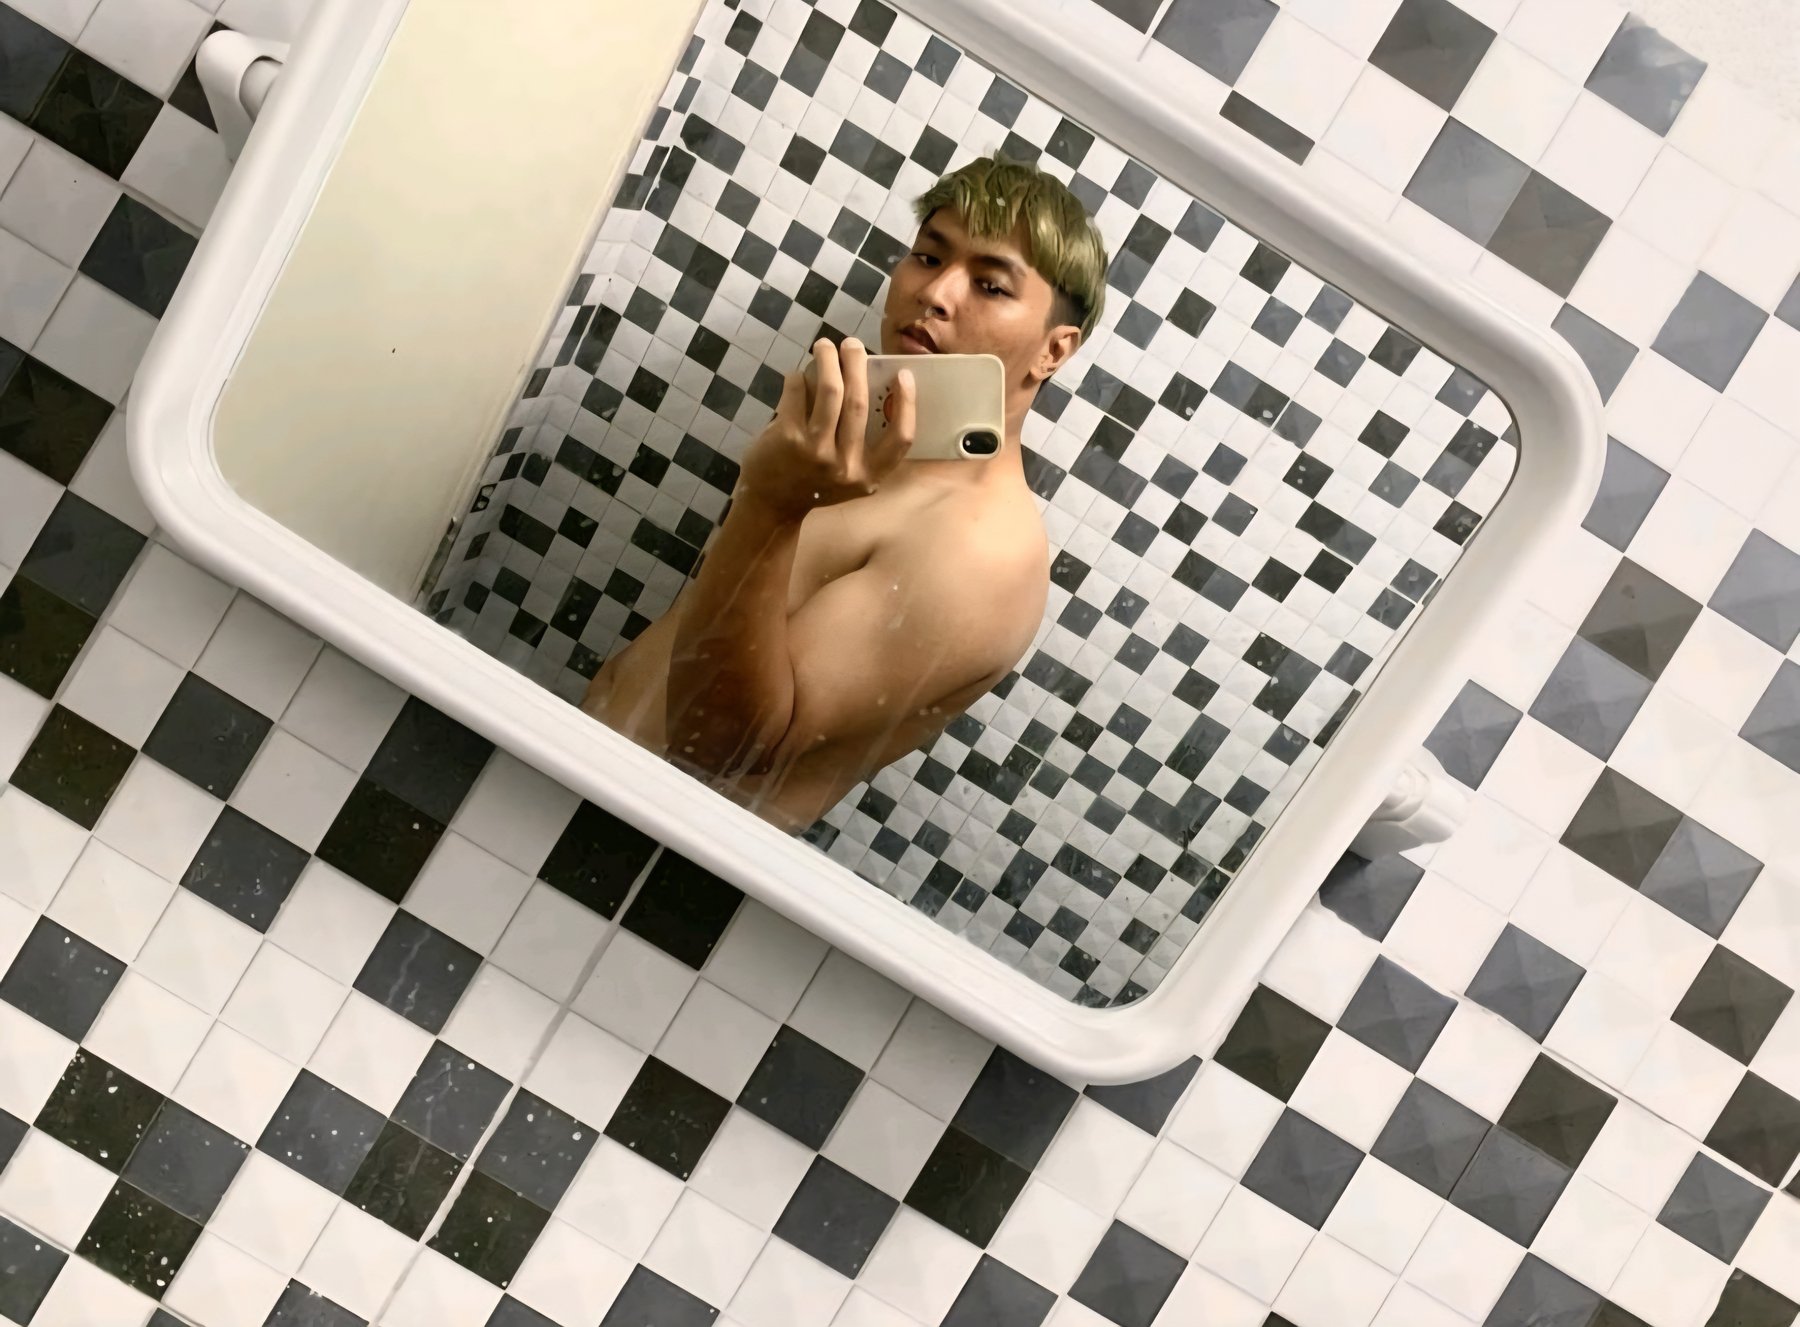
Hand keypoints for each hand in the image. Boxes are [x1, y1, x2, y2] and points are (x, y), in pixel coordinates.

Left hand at [737, 337, 914, 519]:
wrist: (771, 504)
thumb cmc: (813, 482)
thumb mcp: (848, 475)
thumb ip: (862, 443)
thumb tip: (867, 384)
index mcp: (868, 476)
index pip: (901, 438)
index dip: (907, 403)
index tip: (903, 374)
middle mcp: (845, 466)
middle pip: (859, 402)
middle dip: (857, 365)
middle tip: (853, 345)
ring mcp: (816, 451)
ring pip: (830, 391)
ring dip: (828, 360)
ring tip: (824, 346)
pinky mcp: (788, 438)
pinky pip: (798, 393)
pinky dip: (797, 379)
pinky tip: (797, 376)